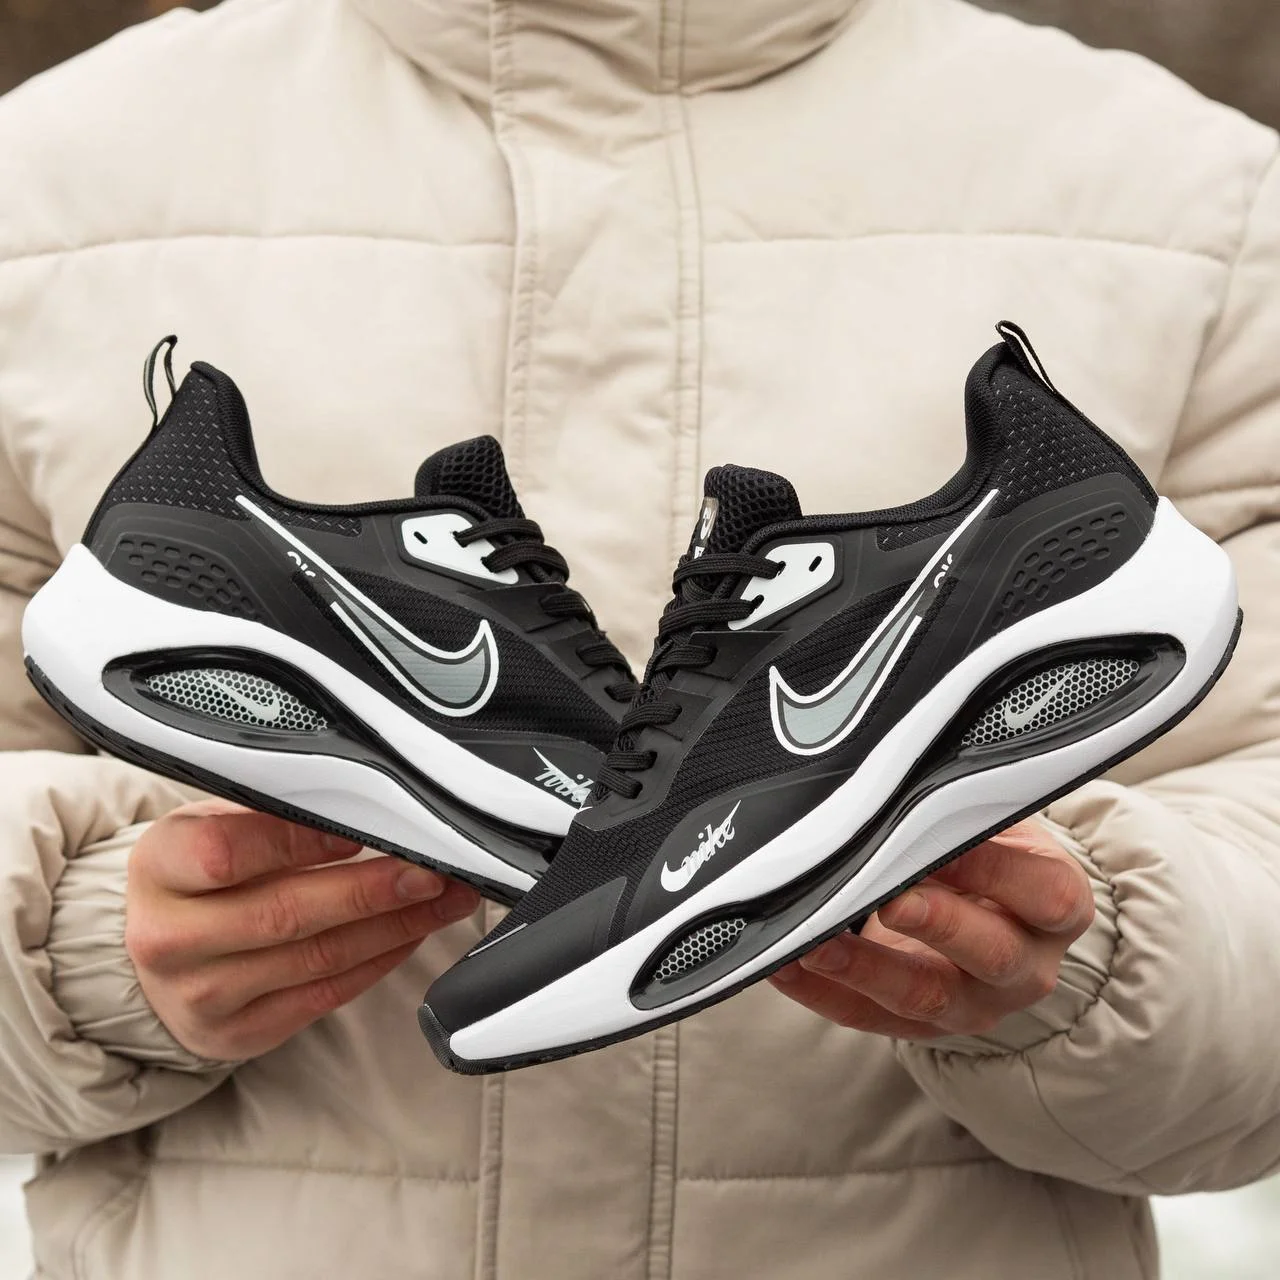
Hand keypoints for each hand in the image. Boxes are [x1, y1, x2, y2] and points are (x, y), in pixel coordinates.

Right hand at [125, 799, 479, 1059]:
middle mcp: (171, 938)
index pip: (227, 852)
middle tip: (430, 871)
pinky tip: (412, 932)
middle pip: (285, 914)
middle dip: (371, 891)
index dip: (300, 842)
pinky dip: (379, 960)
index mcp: (160, 868)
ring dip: (394, 927)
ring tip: (444, 899)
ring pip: (317, 959)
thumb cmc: (199, 874)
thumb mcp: (211, 825)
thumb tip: (358, 796)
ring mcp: (203, 995)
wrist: (159, 953)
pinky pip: (325, 996)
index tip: (360, 830)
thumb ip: (271, 812)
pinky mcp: (240, 1034)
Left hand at [769, 820, 1093, 1039]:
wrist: (995, 916)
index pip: (1041, 891)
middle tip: (888, 899)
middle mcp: (1024, 967)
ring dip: (864, 969)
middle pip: (990, 954)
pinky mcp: (917, 1028)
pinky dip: (819, 992)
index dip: (993, 867)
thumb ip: (970, 810)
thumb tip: (912, 783)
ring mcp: (972, 1005)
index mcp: (1056, 907)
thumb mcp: (1001, 826)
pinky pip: (864, 1016)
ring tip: (815, 941)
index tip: (941, 840)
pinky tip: (783, 966)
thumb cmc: (992, 855)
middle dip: (936, 924)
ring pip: (922, 996)